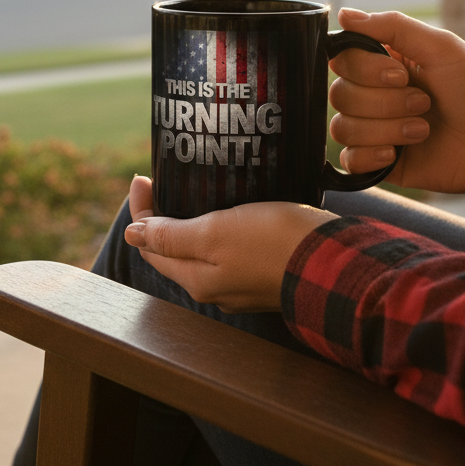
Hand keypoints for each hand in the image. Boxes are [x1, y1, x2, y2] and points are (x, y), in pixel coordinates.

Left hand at [124, 176, 334, 311]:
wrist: (333, 261)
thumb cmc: (271, 243)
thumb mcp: (214, 234)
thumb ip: (171, 236)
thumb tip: (131, 234)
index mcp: (195, 279)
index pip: (151, 246)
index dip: (140, 211)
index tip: (142, 177)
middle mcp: (214, 288)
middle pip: (173, 250)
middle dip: (161, 217)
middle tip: (163, 179)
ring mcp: (240, 283)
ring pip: (201, 252)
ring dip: (189, 222)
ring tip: (191, 190)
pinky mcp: (264, 273)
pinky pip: (229, 251)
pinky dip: (218, 229)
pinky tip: (228, 209)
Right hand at [329, 9, 464, 196]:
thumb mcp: (441, 47)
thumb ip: (392, 26)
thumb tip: (343, 14)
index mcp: (384, 63)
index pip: (342, 60)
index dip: (366, 71)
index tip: (402, 75)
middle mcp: (374, 94)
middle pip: (340, 95)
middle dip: (385, 103)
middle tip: (424, 104)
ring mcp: (375, 129)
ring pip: (343, 128)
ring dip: (386, 129)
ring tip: (423, 130)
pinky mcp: (381, 163)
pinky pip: (348, 161)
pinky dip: (368, 156)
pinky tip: (395, 155)